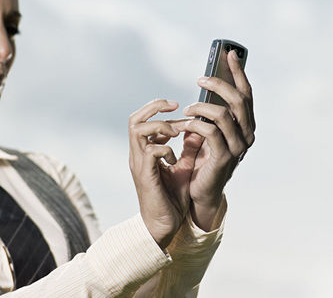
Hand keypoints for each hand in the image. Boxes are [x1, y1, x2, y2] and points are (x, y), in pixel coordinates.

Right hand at [128, 99, 193, 248]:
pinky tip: (174, 159)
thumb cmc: (172, 200)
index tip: (180, 110)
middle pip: (135, 119)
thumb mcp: (184, 168)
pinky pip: (150, 151)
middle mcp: (138, 154)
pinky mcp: (144, 175)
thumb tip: (198, 129)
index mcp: (146, 152)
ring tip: (176, 134)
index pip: (143, 119)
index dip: (160, 110)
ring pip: (138, 129)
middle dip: (155, 107)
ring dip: (161, 126)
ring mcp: (139, 164)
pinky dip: (165, 149)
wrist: (164, 227)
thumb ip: (189, 149)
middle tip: (175, 106)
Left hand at [176, 50, 255, 229]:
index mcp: (246, 125)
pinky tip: (184, 125)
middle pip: (239, 100)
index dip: (238, 72)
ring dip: (202, 106)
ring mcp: (238, 147)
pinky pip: (209, 131)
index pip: (246, 94)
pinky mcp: (224, 158)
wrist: (201, 192)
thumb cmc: (204, 159)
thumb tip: (206, 84)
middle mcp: (247, 135)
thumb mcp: (209, 131)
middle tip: (200, 78)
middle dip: (219, 84)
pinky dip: (194, 124)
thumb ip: (212, 112)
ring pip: (224, 114)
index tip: (228, 53)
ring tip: (188, 107)